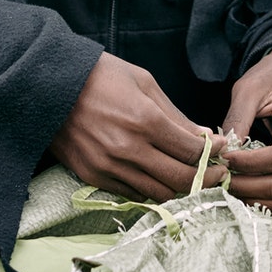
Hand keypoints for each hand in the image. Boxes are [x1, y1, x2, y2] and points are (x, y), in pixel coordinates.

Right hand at [49, 53, 217, 201]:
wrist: (47, 85)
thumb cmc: (101, 76)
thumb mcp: (144, 82)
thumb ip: (176, 115)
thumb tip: (207, 137)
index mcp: (145, 120)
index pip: (193, 151)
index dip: (215, 154)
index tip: (223, 149)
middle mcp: (128, 149)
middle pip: (181, 179)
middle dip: (208, 178)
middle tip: (219, 173)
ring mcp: (109, 167)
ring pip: (158, 193)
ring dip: (181, 189)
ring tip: (193, 178)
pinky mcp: (92, 177)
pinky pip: (132, 195)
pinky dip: (151, 190)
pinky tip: (160, 177)